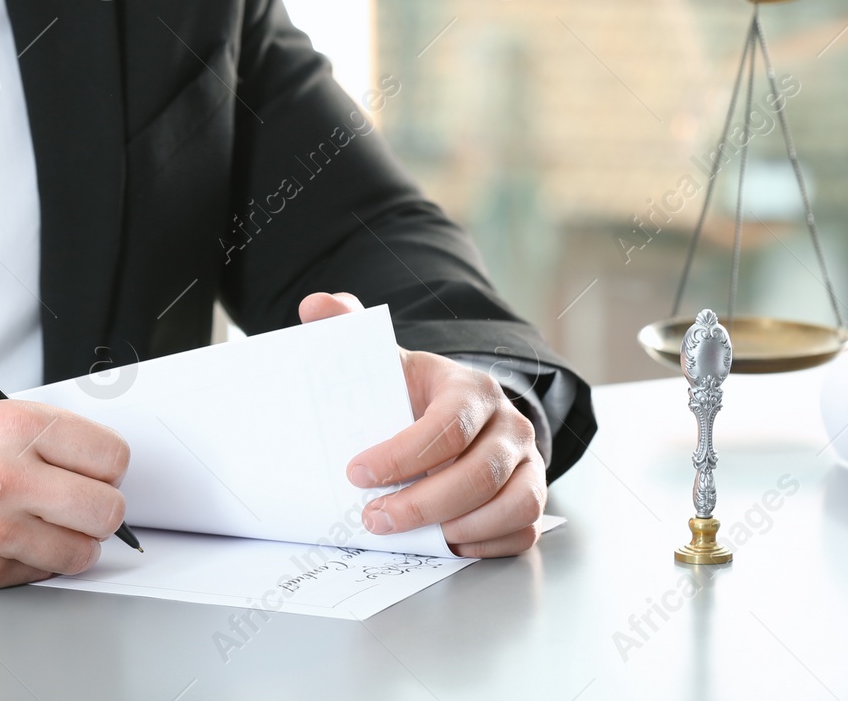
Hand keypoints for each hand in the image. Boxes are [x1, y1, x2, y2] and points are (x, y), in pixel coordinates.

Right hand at [0, 400, 128, 587]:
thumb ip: (40, 436)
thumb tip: (92, 460)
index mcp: (17, 426)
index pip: (112, 456)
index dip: (107, 468)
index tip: (98, 473)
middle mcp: (11, 476)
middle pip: (108, 509)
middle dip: (99, 509)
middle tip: (80, 505)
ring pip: (82, 551)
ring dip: (72, 543)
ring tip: (45, 527)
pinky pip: (41, 573)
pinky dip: (35, 562)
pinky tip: (9, 542)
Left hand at [298, 292, 546, 557]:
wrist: (457, 412)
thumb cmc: (414, 394)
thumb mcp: (385, 361)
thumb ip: (347, 330)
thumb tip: (315, 304)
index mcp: (470, 389)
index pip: (447, 425)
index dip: (401, 456)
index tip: (356, 473)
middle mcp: (509, 424)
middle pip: (479, 474)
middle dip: (422, 504)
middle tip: (374, 518)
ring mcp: (528, 462)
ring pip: (512, 504)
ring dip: (457, 528)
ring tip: (410, 536)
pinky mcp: (532, 494)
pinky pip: (523, 529)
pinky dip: (486, 543)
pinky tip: (445, 542)